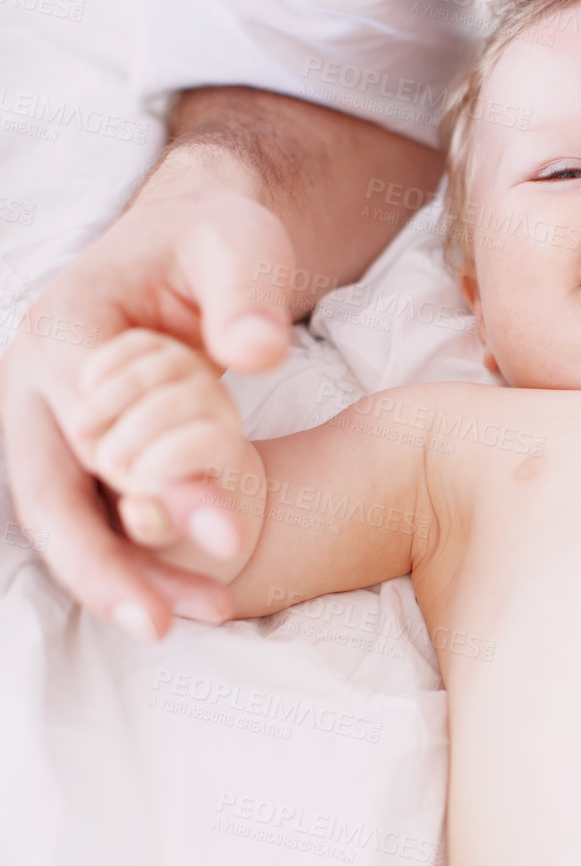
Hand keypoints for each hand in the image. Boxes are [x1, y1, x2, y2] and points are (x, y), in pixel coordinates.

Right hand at [0, 155, 292, 637]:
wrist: (190, 241)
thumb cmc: (214, 241)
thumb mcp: (240, 244)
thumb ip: (248, 293)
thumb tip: (258, 349)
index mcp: (65, 328)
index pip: (97, 421)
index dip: (157, 481)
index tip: (228, 533)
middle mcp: (36, 382)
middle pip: (48, 492)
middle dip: (100, 564)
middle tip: (162, 624)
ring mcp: (49, 423)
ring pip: (65, 520)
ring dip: (121, 578)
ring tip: (201, 618)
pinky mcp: (79, 452)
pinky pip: (96, 519)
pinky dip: (138, 561)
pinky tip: (199, 599)